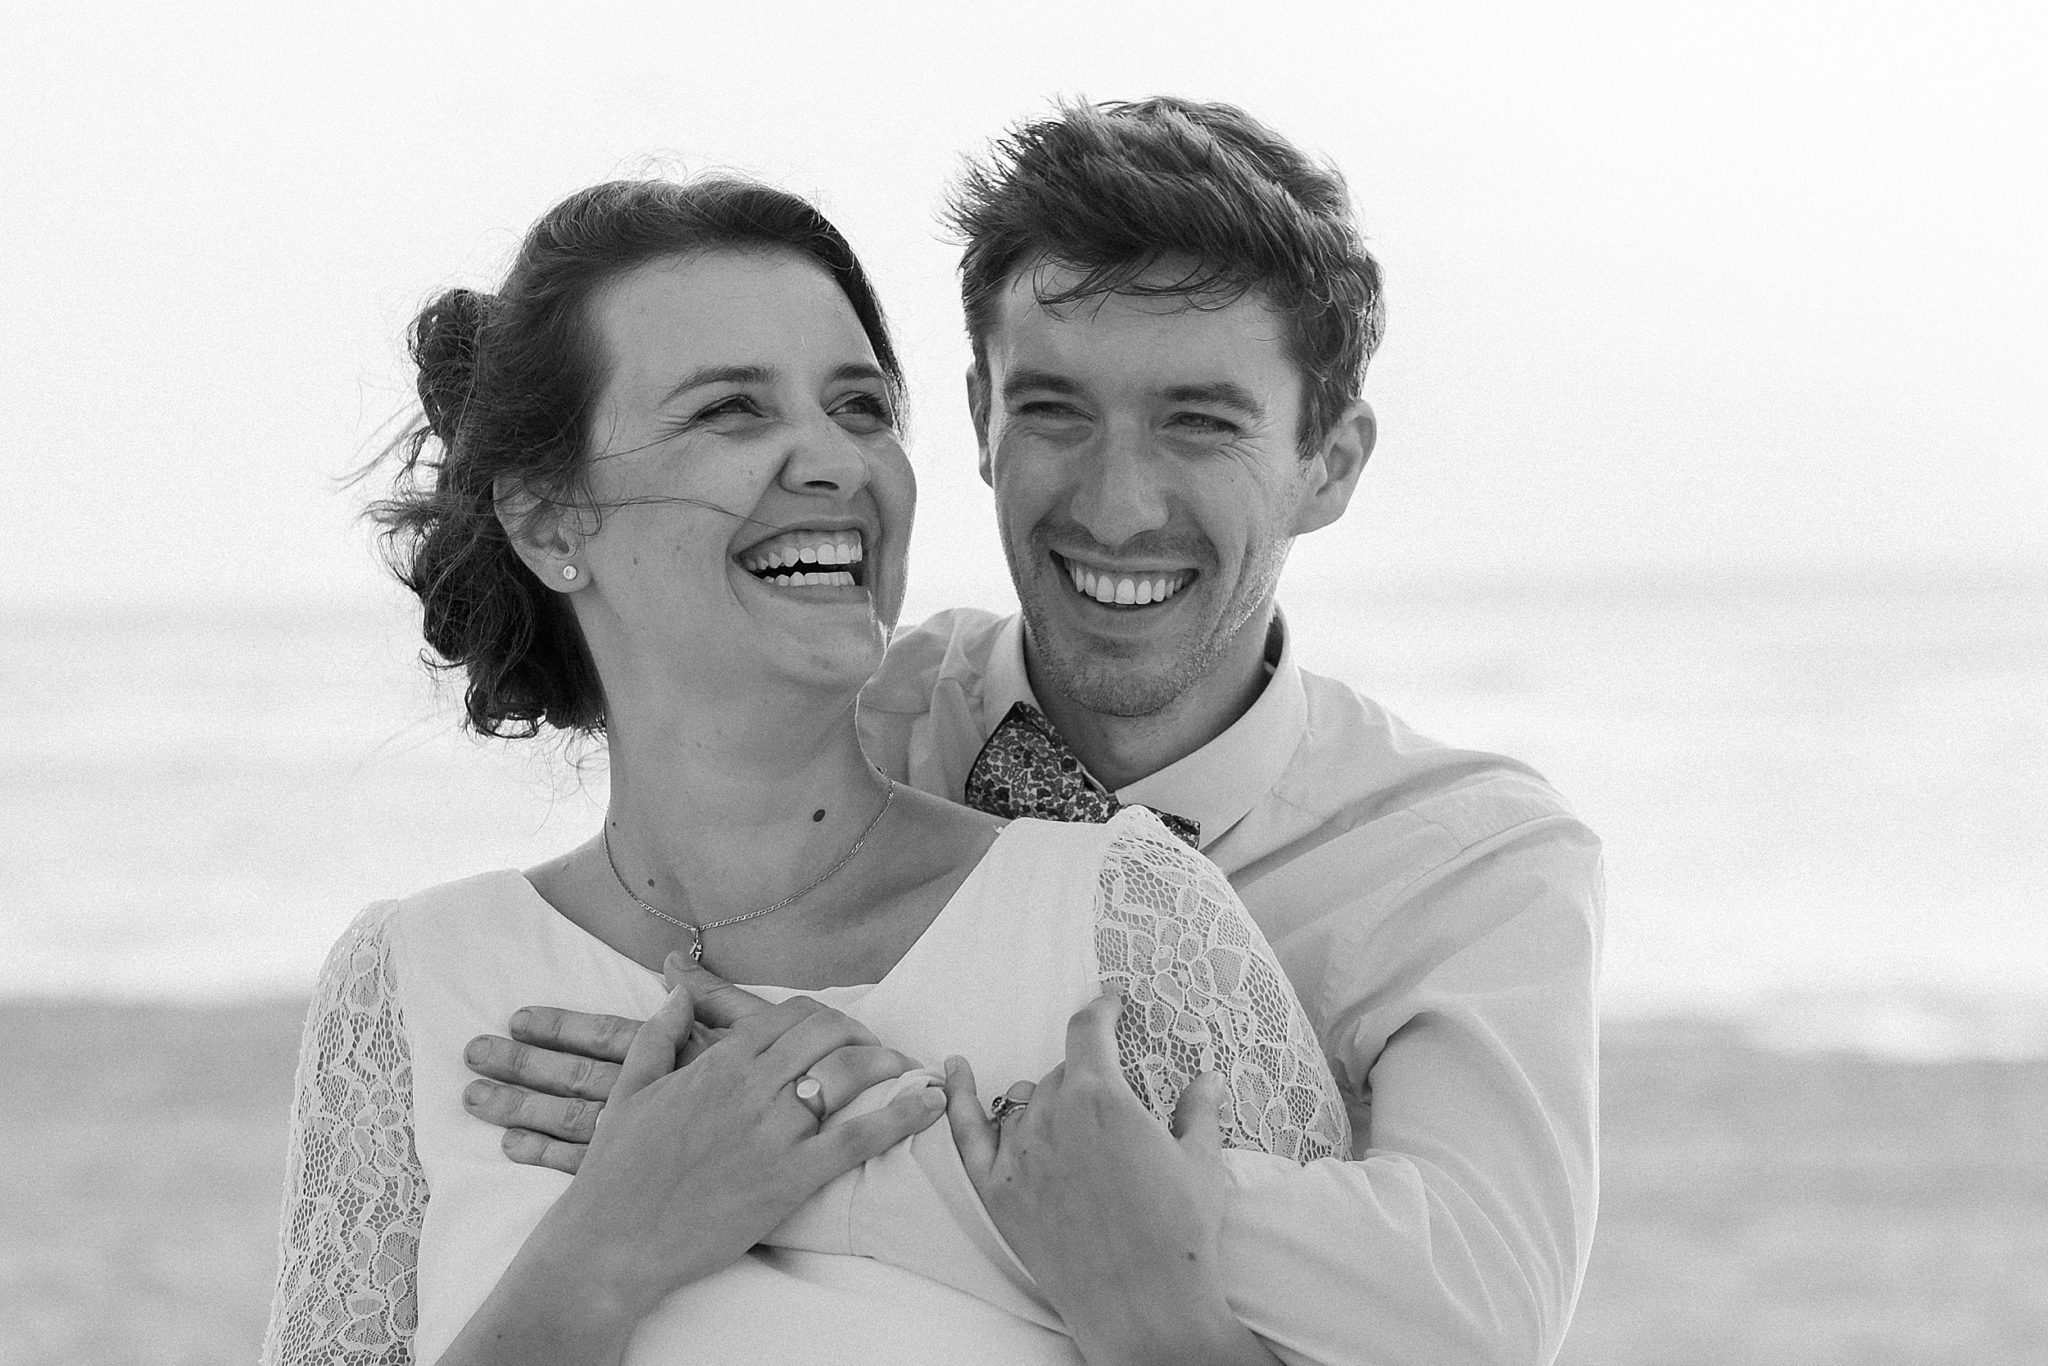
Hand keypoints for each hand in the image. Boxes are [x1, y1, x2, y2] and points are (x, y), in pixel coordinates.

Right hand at [523, 977, 948, 1317]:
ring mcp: (773, 1133)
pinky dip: (902, 1117)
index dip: (822, 1017)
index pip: (787, 1016)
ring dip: (887, 1063)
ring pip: (848, 1075)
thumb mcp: (630, 1091)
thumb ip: (658, 1035)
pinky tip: (930, 1105)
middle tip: (876, 1049)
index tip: (838, 1030)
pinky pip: (858, 1139)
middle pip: (826, 1034)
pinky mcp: (790, 1178)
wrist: (613, 1242)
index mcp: (718, 1065)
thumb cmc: (617, 1172)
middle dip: (860, 1033)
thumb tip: (677, 994)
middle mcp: (750, 1088)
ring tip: (907, 1069)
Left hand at [944, 992, 1272, 1365]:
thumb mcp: (1203, 1163)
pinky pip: (967, 1132)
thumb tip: (1207, 1079)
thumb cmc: (1180, 1234)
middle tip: (1114, 1107)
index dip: (1099, 1010)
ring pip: (1027, 1101)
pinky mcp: (997, 1192)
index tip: (1109, 1004)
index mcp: (1104, 1098)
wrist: (1144, 1306)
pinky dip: (956, 1096)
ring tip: (1075, 1123)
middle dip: (1088, 1079)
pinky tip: (952, 1069)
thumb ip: (1199, 1111)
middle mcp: (1054, 1117)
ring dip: (1050, 1101)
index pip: (1090, 1032)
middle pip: (1063, 1073)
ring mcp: (1020, 1155)